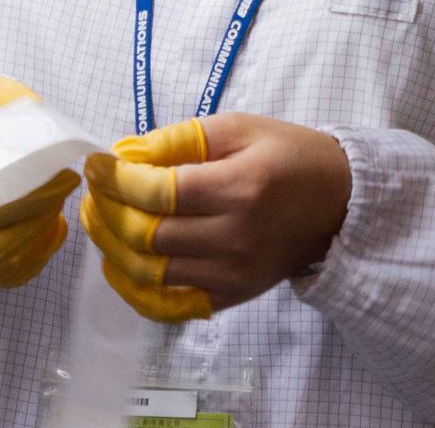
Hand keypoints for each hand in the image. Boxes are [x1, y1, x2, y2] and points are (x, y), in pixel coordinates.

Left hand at [81, 113, 351, 321]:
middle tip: (93, 192)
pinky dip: (132, 288)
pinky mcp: (231, 297)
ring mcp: (232, 274)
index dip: (117, 179)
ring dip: (111, 247)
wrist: (341, 202)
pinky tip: (119, 263)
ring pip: (149, 272)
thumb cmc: (291, 156)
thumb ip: (182, 138)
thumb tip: (124, 154)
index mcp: (241, 187)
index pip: (160, 191)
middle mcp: (236, 237)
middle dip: (106, 212)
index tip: (96, 164)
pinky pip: (167, 305)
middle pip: (147, 234)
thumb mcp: (243, 128)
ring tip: (100, 221)